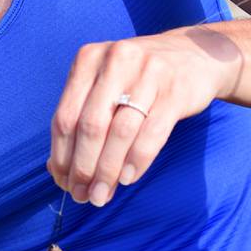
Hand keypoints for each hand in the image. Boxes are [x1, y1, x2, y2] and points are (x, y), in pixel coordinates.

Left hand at [47, 26, 240, 206]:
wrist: (193, 55)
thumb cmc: (137, 79)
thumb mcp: (105, 85)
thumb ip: (80, 119)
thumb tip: (57, 170)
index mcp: (88, 59)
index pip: (65, 116)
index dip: (62, 156)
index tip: (64, 183)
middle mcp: (115, 61)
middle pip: (90, 126)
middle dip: (83, 168)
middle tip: (83, 196)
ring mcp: (148, 73)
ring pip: (120, 132)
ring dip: (108, 171)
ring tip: (102, 195)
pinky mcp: (176, 90)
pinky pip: (152, 134)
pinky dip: (136, 161)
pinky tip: (127, 178)